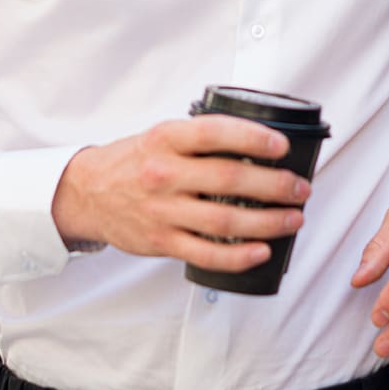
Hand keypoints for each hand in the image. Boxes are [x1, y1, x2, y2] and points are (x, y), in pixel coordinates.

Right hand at [51, 117, 311, 272]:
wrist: (88, 192)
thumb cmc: (135, 160)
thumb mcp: (163, 135)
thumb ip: (201, 138)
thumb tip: (259, 140)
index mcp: (166, 139)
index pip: (214, 134)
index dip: (252, 138)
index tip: (282, 145)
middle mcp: (163, 173)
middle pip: (229, 180)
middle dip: (275, 185)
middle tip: (300, 187)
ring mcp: (162, 211)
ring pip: (224, 221)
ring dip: (267, 222)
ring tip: (293, 218)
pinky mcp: (161, 242)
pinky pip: (207, 254)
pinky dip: (239, 256)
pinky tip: (262, 251)